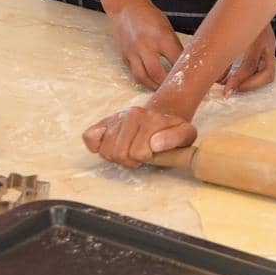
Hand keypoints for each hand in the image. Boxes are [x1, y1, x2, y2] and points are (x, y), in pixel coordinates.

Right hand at [81, 105, 196, 167]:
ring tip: (130, 149)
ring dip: (117, 156)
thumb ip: (174, 139)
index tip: (152, 153)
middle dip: (131, 160)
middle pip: (118, 154)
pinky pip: (89, 138)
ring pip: (105, 151)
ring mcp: (115, 118)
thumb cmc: (172, 129)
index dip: (146, 158)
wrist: (162, 115)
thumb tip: (154, 144)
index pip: (138, 153)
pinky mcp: (102, 122)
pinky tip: (113, 145)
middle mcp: (130, 115)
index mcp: (149, 118)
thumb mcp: (185, 134)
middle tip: (140, 154)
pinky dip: (97, 146)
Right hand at [108, 0, 182, 89]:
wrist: (126, 8)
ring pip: (143, 78)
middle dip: (167, 84)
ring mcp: (132, 52)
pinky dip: (144, 80)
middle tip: (177, 89)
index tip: (192, 79)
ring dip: (154, 87)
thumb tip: (186, 64)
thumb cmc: (151, 16)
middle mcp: (145, 45)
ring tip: (163, 90)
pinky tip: (152, 83)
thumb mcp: (167, 28)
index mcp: (161, 36)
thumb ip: (174, 46)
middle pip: (157, 73)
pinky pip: (134, 74)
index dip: (184, 71)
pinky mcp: (124, 57)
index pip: (176, 59)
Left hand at [221, 24, 275, 95]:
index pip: (250, 65)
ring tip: (234, 86)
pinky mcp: (267, 49)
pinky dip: (251, 76)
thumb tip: (215, 76)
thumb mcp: (227, 29)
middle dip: (249, 86)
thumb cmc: (235, 13)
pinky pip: (263, 68)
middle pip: (267, 74)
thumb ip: (221, 51)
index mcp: (258, 38)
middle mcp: (267, 44)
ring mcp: (270, 47)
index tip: (225, 90)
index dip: (237, 80)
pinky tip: (237, 78)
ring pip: (268, 73)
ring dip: (252, 83)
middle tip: (231, 90)